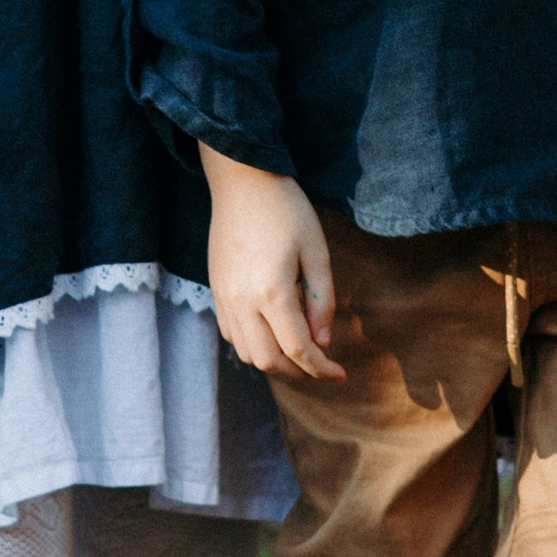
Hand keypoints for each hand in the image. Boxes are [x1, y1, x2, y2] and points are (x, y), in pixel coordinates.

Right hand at [200, 150, 344, 381]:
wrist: (242, 182)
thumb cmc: (286, 210)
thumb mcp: (317, 252)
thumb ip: (322, 301)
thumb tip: (323, 342)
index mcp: (272, 292)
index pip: (298, 348)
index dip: (321, 368)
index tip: (340, 374)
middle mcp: (242, 301)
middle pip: (268, 360)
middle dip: (298, 371)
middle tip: (321, 365)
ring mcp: (224, 297)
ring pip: (246, 352)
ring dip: (274, 361)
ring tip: (299, 349)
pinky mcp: (215, 290)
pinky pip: (231, 334)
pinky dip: (253, 345)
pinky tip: (272, 331)